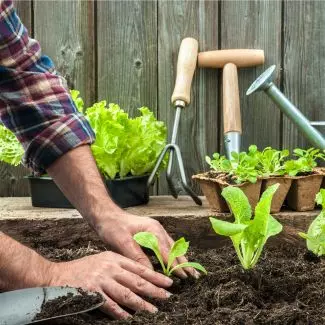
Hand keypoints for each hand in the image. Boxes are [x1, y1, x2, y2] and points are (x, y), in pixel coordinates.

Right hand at [47, 251, 172, 318]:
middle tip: (167, 297)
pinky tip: (128, 317)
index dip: (155, 276)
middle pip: (136, 280)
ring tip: (153, 310)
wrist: (57, 275)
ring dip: (141, 303)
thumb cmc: (83, 269)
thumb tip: (139, 277)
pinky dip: (120, 312)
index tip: (168, 283)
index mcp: (114, 258)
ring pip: (126, 293)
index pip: (139, 268)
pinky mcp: (92, 292)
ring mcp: (101, 280)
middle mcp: (110, 267)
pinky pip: (109, 304)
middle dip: (154, 290)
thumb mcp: (103, 260)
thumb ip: (119, 266)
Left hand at [95, 211, 198, 278]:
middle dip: (183, 262)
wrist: (106, 215)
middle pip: (174, 248)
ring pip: (171, 247)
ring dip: (180, 259)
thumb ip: (137, 257)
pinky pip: (165, 246)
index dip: (175, 265)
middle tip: (194, 276)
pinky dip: (172, 255)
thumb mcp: (123, 243)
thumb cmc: (113, 227)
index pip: (167, 251)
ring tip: (189, 270)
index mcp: (153, 230)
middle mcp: (157, 229)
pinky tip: (175, 261)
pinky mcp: (151, 234)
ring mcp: (155, 231)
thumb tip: (150, 272)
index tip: (184, 276)